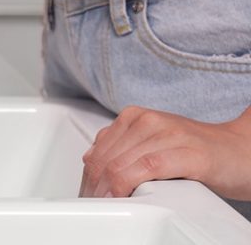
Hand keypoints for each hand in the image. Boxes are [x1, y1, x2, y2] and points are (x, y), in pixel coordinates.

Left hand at [80, 105, 250, 200]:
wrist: (242, 151)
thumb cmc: (198, 150)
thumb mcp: (153, 142)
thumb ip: (124, 146)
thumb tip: (90, 160)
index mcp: (134, 116)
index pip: (96, 151)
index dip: (87, 179)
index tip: (88, 197)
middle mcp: (147, 121)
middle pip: (104, 160)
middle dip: (95, 188)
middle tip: (96, 206)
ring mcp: (167, 134)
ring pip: (119, 164)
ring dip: (108, 191)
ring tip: (109, 206)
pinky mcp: (187, 152)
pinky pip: (146, 168)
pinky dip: (129, 186)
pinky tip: (125, 197)